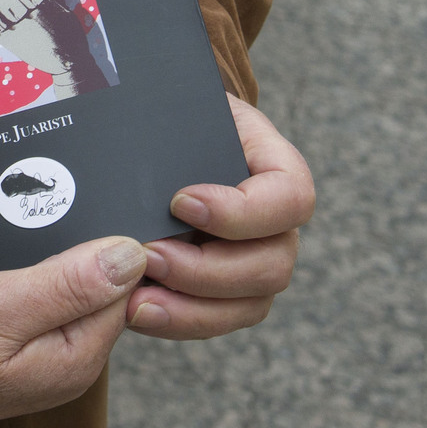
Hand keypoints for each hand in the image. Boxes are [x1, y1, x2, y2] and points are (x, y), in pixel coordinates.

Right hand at [0, 235, 144, 427]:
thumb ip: (69, 284)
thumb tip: (133, 255)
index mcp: (77, 359)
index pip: (125, 289)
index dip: (107, 248)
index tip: (73, 224)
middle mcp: (70, 368)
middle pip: (101, 292)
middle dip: (77, 256)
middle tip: (35, 232)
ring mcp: (45, 363)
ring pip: (71, 294)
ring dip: (52, 266)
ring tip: (16, 248)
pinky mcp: (20, 355)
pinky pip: (45, 306)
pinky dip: (32, 282)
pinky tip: (8, 271)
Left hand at [129, 97, 313, 339]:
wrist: (166, 141)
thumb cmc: (175, 119)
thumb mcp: (181, 106)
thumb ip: (174, 121)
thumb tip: (139, 145)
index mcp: (277, 166)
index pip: (290, 197)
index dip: (242, 211)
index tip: (180, 202)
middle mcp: (278, 222)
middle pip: (273, 264)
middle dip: (207, 270)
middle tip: (148, 254)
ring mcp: (259, 261)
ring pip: (250, 303)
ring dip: (192, 308)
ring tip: (136, 299)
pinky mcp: (230, 292)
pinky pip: (218, 320)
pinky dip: (179, 321)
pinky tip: (135, 311)